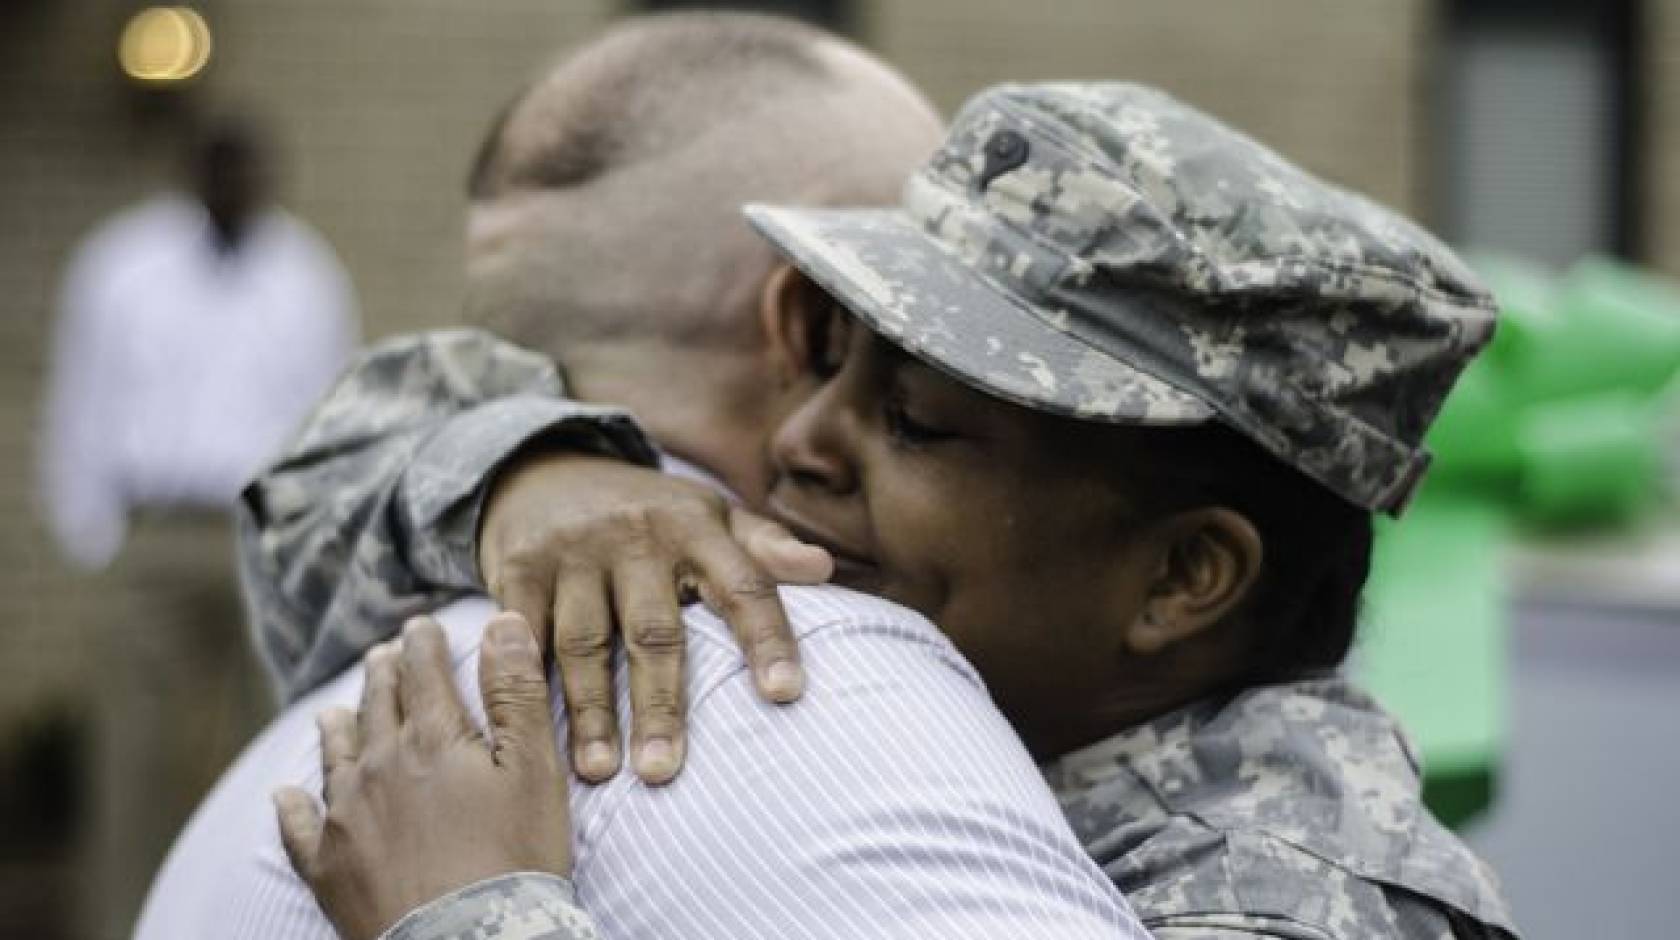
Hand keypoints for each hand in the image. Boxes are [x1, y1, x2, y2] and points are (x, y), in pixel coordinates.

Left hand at [273, 614, 569, 939]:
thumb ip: (517, 692)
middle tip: (383, 656)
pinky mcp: (327, 866)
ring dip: (339, 727)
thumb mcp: (534, 769)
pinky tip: (284, 797)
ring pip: (336, 756)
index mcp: (432, 736)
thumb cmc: (514, 856)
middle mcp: (379, 765)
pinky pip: (299, 828)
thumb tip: (502, 622)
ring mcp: (346, 816)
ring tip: (334, 712)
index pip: (422, 671)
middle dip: (382, 675)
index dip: (423, 643)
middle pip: (376, 705)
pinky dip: (293, 808)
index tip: (420, 626)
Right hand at [478, 453, 831, 784]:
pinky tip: (533, 729)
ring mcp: (574, 553)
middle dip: (660, 703)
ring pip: (584, 643)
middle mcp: (636, 536)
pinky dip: (526, 683)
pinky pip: (524, 637)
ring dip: (591, 712)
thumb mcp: (711, 514)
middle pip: (654, 630)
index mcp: (695, 525)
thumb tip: (823, 568)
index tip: (784, 694)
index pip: (743, 585)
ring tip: (600, 772)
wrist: (546, 472)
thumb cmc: (651, 514)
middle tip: (664, 771)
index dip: (766, 638)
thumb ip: (765, 545)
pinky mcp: (519, 568)